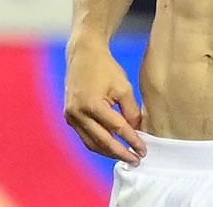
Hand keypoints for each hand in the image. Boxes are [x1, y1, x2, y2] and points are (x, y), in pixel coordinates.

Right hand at [64, 41, 146, 163]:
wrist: (83, 54)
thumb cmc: (105, 68)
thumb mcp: (124, 87)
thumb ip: (131, 112)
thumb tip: (137, 133)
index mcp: (92, 104)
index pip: (116, 129)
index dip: (131, 141)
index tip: (143, 151)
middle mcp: (78, 113)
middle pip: (102, 141)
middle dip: (120, 153)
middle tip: (136, 160)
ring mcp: (71, 116)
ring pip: (91, 143)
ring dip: (109, 152)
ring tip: (125, 156)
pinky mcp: (69, 116)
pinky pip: (84, 136)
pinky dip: (98, 144)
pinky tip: (111, 147)